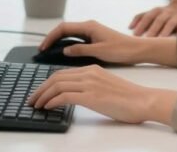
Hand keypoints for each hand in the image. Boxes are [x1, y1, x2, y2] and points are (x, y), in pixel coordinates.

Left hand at [27, 65, 176, 124]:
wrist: (144, 100)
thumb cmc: (129, 98)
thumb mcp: (106, 86)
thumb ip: (91, 86)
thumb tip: (77, 95)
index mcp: (92, 69)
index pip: (63, 73)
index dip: (48, 82)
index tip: (40, 92)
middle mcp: (89, 72)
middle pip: (56, 77)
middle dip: (40, 88)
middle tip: (32, 99)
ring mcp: (90, 83)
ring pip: (57, 85)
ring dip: (43, 95)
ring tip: (36, 105)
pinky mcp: (92, 95)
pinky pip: (65, 96)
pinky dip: (52, 101)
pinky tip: (48, 107)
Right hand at [39, 20, 142, 64]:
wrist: (138, 50)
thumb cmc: (122, 49)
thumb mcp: (100, 51)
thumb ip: (81, 50)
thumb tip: (65, 50)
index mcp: (89, 26)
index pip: (63, 28)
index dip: (51, 37)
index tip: (43, 47)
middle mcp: (89, 26)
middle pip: (64, 30)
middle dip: (52, 39)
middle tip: (42, 50)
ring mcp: (91, 31)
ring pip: (70, 34)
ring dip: (59, 41)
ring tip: (49, 52)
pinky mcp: (94, 38)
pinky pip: (76, 39)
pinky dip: (67, 44)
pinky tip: (64, 53)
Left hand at [130, 2, 176, 36]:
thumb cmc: (164, 15)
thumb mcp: (153, 13)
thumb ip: (141, 19)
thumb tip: (129, 28)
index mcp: (157, 10)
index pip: (147, 16)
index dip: (141, 25)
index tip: (135, 35)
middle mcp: (167, 12)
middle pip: (158, 20)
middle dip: (152, 30)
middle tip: (146, 40)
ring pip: (170, 24)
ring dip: (165, 32)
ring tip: (160, 40)